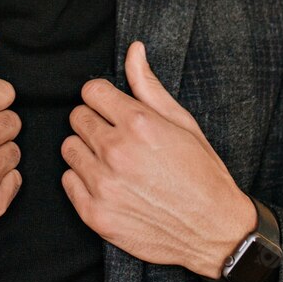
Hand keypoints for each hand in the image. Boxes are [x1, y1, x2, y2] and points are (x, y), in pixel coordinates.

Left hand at [60, 40, 255, 277]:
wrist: (215, 231)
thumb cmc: (202, 174)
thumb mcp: (182, 123)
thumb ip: (149, 86)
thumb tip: (134, 50)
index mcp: (138, 124)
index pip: (91, 91)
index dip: (103, 98)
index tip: (113, 109)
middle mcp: (116, 152)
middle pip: (76, 118)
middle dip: (94, 122)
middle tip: (118, 137)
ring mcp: (102, 185)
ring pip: (69, 149)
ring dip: (86, 151)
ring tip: (113, 162)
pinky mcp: (94, 214)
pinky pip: (67, 181)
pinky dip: (82, 180)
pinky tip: (109, 184)